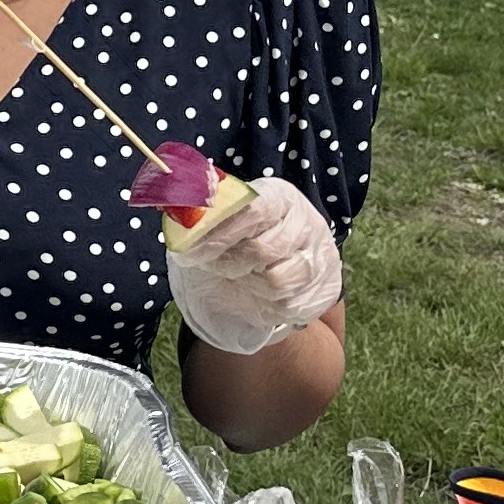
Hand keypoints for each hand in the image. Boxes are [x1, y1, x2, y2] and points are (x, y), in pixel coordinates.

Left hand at [165, 172, 342, 354]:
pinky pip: (289, 306)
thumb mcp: (223, 222)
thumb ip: (201, 216)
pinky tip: (258, 295)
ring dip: (248, 287)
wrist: (279, 267)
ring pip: (277, 282)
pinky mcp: (327, 286)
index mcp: (279, 197)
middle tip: (215, 269)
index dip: (218, 233)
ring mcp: (322, 254)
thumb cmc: (243, 239)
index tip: (190, 252)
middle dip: (229, 264)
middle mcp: (307, 222)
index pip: (252, 210)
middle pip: (263, 250)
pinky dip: (265, 307)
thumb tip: (177, 209)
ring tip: (241, 279)